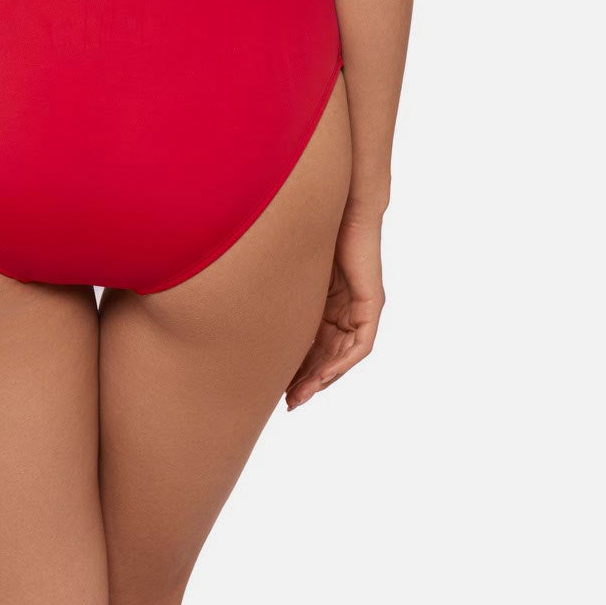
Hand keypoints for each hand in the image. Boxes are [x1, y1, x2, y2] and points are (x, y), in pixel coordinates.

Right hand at [286, 208, 384, 407]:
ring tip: (301, 395)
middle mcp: (343, 309)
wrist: (340, 203)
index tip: (277, 388)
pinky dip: (342, 362)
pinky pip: (361, 344)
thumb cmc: (310, 227)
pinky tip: (323, 375)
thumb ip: (275, 291)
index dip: (295, 368)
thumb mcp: (288, 271)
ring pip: (343, 356)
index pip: (310, 345)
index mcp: (323, 303)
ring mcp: (359, 307)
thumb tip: (234, 298)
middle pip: (327, 356)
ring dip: (322, 378)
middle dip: (307, 381)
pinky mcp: (371, 303)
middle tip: (288, 402)